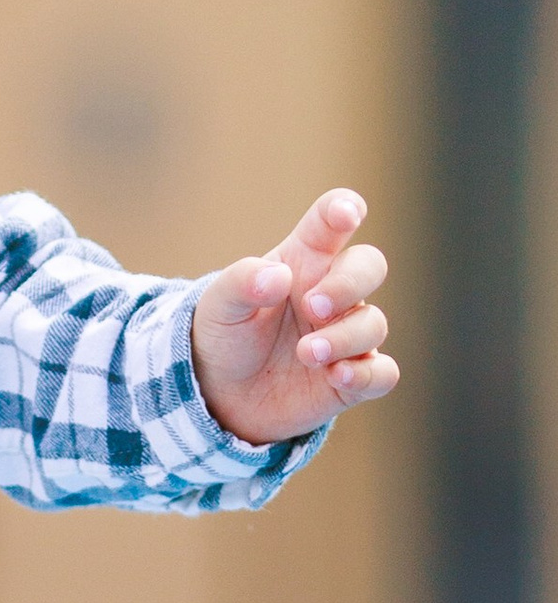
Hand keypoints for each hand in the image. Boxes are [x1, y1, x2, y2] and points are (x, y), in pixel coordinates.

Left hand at [190, 190, 397, 447]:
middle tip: (313, 306)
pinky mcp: (353, 377)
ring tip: (305, 353)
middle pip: (369, 266)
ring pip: (373, 324)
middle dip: (349, 283)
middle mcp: (331, 292)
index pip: (330, 222)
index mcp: (302, 261)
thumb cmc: (227, 335)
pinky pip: (382, 373)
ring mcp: (346, 334)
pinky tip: (337, 376)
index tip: (347, 214)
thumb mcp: (219, 305)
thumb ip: (243, 282)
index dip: (344, 209)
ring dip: (344, 338)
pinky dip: (366, 375)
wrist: (221, 393)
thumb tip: (279, 277)